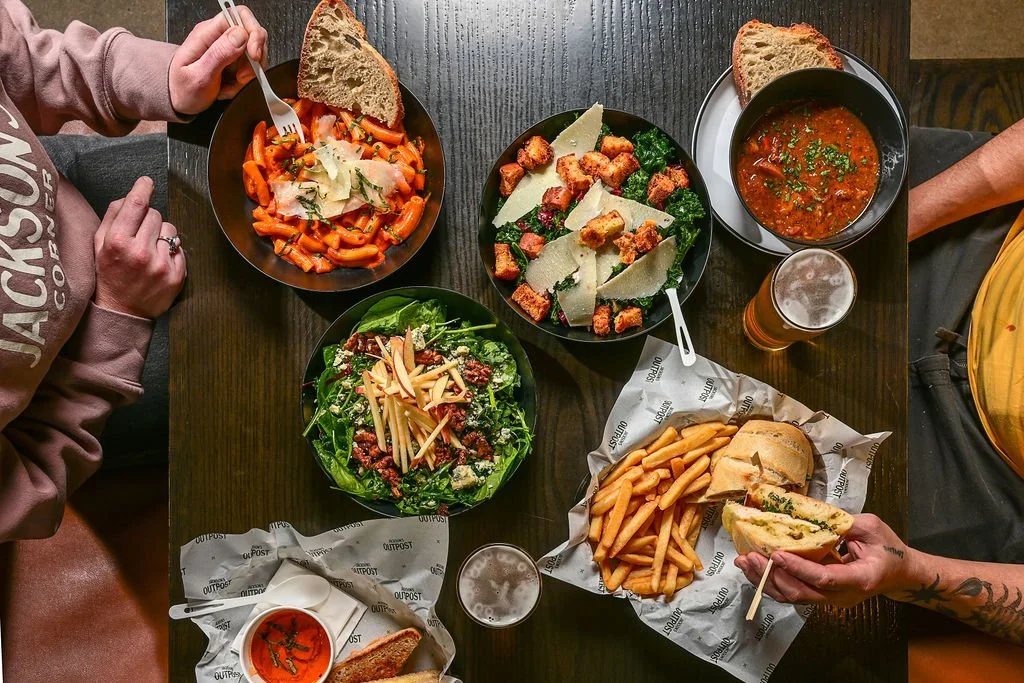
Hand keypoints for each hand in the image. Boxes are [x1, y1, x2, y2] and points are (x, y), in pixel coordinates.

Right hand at [93, 177, 186, 318]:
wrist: (122, 311)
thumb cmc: (109, 274)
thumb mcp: (99, 244)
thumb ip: (113, 216)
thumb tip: (132, 195)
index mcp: (118, 242)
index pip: (137, 205)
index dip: (143, 189)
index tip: (147, 183)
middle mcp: (141, 252)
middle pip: (155, 214)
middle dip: (148, 219)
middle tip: (139, 235)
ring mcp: (161, 265)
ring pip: (170, 229)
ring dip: (161, 234)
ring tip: (149, 250)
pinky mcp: (177, 276)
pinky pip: (179, 248)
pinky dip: (170, 251)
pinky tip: (157, 262)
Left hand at [169, 9, 267, 114]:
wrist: (178, 99)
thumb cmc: (182, 89)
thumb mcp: (199, 76)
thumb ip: (219, 54)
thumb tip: (240, 35)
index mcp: (207, 33)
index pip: (239, 15)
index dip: (253, 33)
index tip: (254, 56)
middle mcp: (218, 36)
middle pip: (252, 33)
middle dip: (254, 58)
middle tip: (242, 77)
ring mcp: (227, 47)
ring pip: (254, 52)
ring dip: (250, 72)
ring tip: (233, 84)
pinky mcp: (233, 59)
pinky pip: (250, 65)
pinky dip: (246, 79)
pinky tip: (232, 85)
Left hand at [734, 513, 911, 607]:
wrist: (899, 573)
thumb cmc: (888, 549)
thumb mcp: (872, 528)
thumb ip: (845, 523)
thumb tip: (814, 515)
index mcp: (859, 579)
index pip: (824, 578)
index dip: (799, 568)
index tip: (776, 554)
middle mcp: (842, 595)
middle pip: (801, 592)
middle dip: (772, 575)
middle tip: (750, 557)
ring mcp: (830, 600)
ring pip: (793, 596)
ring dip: (766, 580)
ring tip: (744, 562)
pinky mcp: (820, 596)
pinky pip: (792, 593)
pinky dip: (771, 582)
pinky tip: (754, 569)